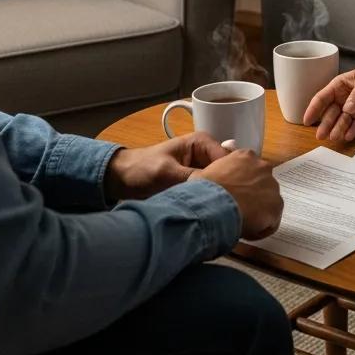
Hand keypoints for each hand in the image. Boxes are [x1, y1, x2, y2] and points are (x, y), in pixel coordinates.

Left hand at [104, 132, 229, 201]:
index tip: (234, 195)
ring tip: (221, 211)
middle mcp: (206, 154)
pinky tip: (213, 211)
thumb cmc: (141, 168)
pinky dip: (210, 200)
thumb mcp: (167, 172)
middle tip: (228, 206)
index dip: (232, 176)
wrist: (121, 179)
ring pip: (220, 183)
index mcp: (203, 143)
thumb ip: (192, 177)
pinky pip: (209, 192)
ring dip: (218, 195)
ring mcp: (201, 170)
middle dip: (227, 187)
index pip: (228, 160)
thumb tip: (216, 189)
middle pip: (227, 171)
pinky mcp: (196, 184)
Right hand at [191, 149, 283, 239]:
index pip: (250, 170)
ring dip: (257, 213)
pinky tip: (245, 232)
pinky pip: (271, 222)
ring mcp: (272, 185)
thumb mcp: (203, 173)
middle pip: (262, 185)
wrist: (212, 204)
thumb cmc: (203, 190)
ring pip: (268, 203)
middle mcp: (263, 167)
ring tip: (240, 223)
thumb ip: (214, 173)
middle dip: (252, 198)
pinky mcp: (276, 205)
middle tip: (237, 210)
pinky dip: (260, 229)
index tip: (233, 196)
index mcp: (246, 156)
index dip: (242, 186)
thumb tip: (207, 180)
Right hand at [303, 55, 354, 141]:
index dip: (313, 109)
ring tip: (336, 137)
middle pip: (330, 113)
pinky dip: (351, 131)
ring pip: (341, 121)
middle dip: (325, 124)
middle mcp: (343, 99)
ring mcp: (352, 109)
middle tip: (321, 135)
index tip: (307, 120)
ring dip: (338, 129)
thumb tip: (347, 108)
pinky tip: (348, 136)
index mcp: (339, 85)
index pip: (322, 97)